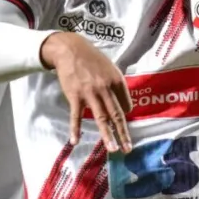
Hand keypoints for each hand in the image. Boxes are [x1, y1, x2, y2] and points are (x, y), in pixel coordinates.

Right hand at [40, 32, 132, 152]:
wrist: (70, 49)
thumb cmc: (91, 58)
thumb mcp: (109, 67)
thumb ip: (115, 85)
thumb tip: (121, 103)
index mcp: (117, 81)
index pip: (126, 105)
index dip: (125, 115)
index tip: (121, 123)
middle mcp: (106, 88)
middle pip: (117, 115)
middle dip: (123, 134)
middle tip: (128, 149)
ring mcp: (90, 93)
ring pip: (101, 118)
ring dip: (107, 135)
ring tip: (112, 149)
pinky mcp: (75, 96)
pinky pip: (76, 116)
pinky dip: (75, 129)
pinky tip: (75, 141)